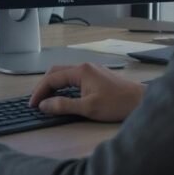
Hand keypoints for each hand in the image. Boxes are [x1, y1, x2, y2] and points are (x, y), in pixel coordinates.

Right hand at [28, 63, 145, 121]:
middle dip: (44, 86)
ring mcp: (92, 70)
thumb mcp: (88, 108)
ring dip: (54, 85)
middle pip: (56, 72)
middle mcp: (84, 67)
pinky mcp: (97, 77)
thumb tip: (44, 105)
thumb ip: (64, 106)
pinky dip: (64, 86)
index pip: (52, 78)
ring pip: (65, 74)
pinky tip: (64, 96)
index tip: (33, 104)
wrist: (141, 101)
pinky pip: (74, 78)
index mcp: (81, 71)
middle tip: (37, 100)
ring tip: (47, 99)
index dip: (40, 91)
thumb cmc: (117, 104)